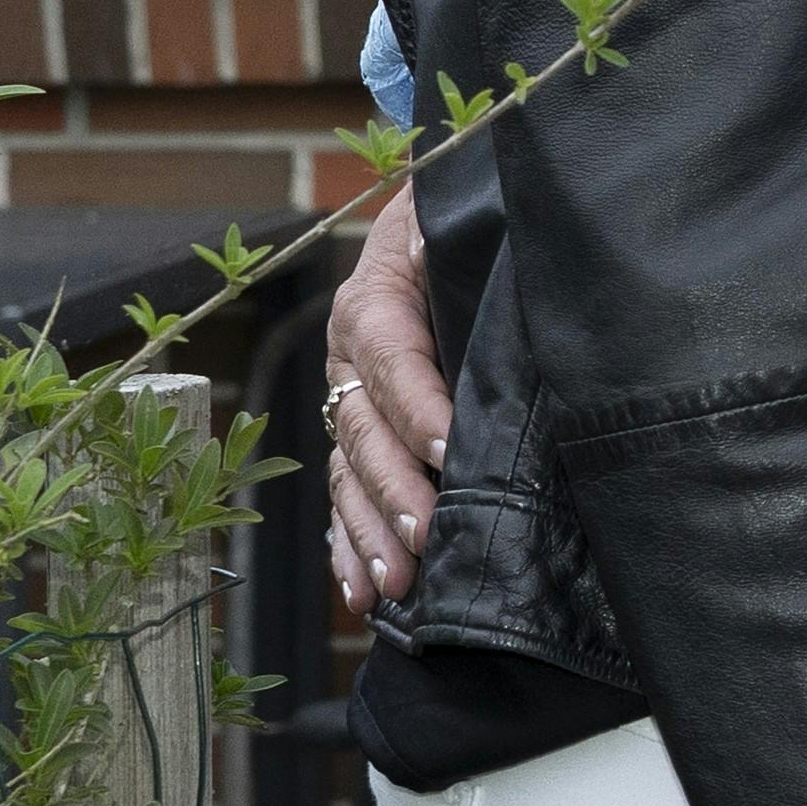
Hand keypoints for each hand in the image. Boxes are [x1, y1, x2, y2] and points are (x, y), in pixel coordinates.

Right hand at [324, 191, 450, 618]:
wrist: (438, 218)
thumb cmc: (459, 220)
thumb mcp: (452, 213)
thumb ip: (448, 234)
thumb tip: (444, 245)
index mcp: (373, 302)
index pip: (392, 358)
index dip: (417, 405)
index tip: (450, 450)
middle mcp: (349, 359)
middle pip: (365, 430)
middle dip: (394, 488)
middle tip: (426, 534)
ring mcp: (350, 402)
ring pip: (351, 474)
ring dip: (370, 531)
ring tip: (394, 581)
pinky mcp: (362, 437)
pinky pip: (347, 497)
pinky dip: (351, 546)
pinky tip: (363, 592)